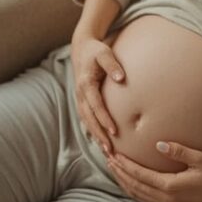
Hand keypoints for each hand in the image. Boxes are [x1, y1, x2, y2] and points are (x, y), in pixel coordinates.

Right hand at [71, 36, 124, 154]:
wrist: (81, 48)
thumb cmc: (96, 51)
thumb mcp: (104, 53)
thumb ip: (113, 65)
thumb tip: (121, 78)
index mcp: (86, 84)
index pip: (96, 106)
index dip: (104, 119)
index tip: (114, 131)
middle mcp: (80, 94)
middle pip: (89, 119)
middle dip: (99, 135)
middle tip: (110, 151)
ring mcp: (80, 99)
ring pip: (87, 122)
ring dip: (96, 137)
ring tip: (107, 152)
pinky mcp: (82, 101)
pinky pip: (87, 119)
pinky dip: (94, 131)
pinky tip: (102, 142)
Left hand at [107, 141, 201, 201]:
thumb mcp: (201, 159)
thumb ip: (179, 151)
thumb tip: (159, 144)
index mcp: (171, 187)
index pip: (140, 175)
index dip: (125, 165)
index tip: (114, 155)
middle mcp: (168, 200)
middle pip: (135, 187)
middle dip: (120, 174)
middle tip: (109, 160)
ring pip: (140, 197)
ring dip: (126, 184)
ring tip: (116, 171)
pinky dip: (137, 192)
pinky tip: (134, 184)